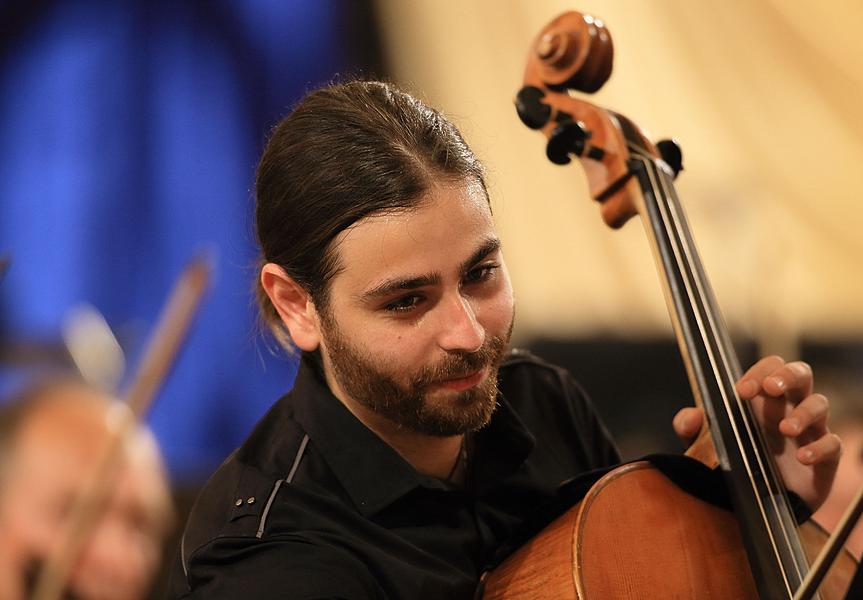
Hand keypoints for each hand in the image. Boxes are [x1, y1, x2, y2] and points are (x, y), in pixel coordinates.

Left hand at [672, 356, 841, 510]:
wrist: (754, 503)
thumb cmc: (734, 463)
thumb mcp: (704, 445)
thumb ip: (692, 429)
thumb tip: (691, 416)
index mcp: (762, 400)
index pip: (769, 369)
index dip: (759, 372)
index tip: (743, 390)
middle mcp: (788, 409)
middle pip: (801, 374)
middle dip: (788, 375)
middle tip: (771, 388)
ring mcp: (808, 432)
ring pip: (820, 404)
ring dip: (804, 412)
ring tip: (785, 429)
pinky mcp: (824, 458)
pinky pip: (832, 443)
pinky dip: (820, 447)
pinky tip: (803, 457)